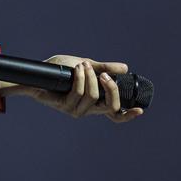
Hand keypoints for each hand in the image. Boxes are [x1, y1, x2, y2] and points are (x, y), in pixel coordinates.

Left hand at [1, 55, 143, 122]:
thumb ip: (105, 68)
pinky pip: (78, 93)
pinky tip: (78, 69)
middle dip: (110, 87)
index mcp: (96, 103)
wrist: (39, 72)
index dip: (128, 115)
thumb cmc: (62, 71)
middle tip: (102, 72)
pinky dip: (80, 78)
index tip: (140, 110)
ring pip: (93, 96)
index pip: (115, 115)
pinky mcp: (64, 105)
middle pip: (110, 106)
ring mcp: (76, 110)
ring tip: (83, 65)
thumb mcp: (87, 66)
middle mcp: (88, 110)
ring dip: (90, 77)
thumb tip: (125, 68)